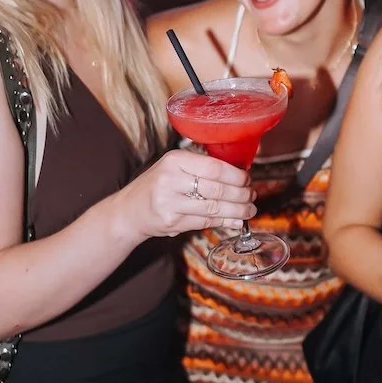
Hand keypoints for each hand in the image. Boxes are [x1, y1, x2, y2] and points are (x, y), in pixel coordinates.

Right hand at [118, 148, 255, 240]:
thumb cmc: (157, 185)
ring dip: (237, 210)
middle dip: (240, 194)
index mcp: (175, 160)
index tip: (248, 179)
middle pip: (217, 188)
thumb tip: (238, 175)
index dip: (236, 175)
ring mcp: (170, 202)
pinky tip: (235, 221)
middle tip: (252, 195)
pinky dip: (224, 222)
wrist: (129, 210)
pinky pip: (205, 222)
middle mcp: (171, 179)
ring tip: (249, 209)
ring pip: (213, 207)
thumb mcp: (174, 167)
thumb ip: (200, 168)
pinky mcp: (171, 222)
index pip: (214, 167)